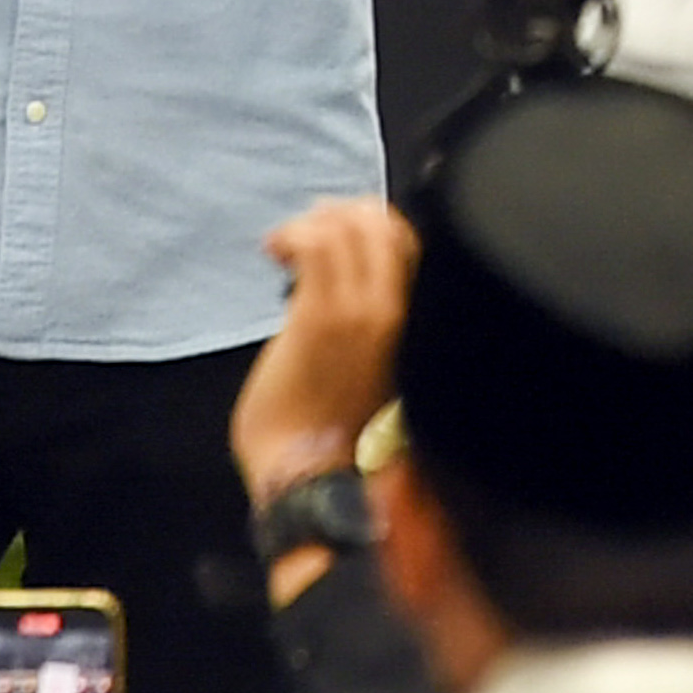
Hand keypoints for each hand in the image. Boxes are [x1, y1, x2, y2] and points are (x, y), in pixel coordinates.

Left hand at [232, 199, 419, 509]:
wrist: (313, 479)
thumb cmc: (339, 432)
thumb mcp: (377, 371)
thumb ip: (370, 322)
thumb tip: (344, 279)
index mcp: (418, 323)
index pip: (411, 243)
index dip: (374, 221)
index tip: (342, 224)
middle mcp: (398, 309)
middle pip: (383, 224)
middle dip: (340, 212)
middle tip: (307, 227)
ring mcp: (360, 312)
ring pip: (346, 228)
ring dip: (310, 223)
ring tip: (286, 242)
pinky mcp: (318, 319)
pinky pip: (312, 248)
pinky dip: (291, 236)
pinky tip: (274, 251)